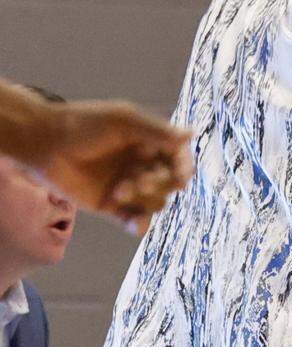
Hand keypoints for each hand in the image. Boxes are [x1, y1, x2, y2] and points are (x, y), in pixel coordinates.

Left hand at [41, 100, 192, 226]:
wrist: (44, 144)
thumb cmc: (83, 125)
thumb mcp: (124, 121)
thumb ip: (158, 131)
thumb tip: (191, 134)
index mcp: (150, 143)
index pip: (179, 159)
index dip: (184, 168)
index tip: (180, 176)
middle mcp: (142, 166)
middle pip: (170, 183)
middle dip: (159, 184)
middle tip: (138, 180)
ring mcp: (128, 187)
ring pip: (156, 203)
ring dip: (143, 199)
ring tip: (119, 192)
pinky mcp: (111, 206)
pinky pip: (134, 220)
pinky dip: (138, 225)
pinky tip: (133, 225)